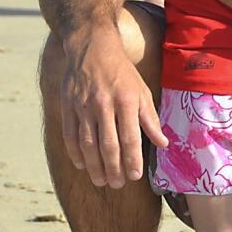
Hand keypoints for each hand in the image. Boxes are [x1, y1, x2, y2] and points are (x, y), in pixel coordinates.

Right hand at [54, 29, 166, 189]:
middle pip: (108, 144)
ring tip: (102, 181)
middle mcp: (103, 104)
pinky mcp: (67, 104)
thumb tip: (163, 143)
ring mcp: (82, 105)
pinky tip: (83, 165)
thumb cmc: (122, 72)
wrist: (92, 47)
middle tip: (118, 184)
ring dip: (95, 166)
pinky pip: (70, 134)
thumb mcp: (142, 91)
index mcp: (126, 100)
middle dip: (113, 168)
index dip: (132, 159)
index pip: (130, 137)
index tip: (135, 176)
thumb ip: (151, 119)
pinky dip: (75, 152)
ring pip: (87, 143)